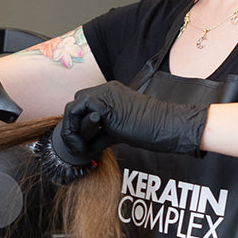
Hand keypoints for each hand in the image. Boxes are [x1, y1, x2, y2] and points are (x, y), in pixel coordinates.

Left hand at [61, 80, 207, 157]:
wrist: (166, 126)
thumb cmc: (150, 131)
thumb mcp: (118, 133)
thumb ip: (100, 135)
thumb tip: (84, 148)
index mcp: (111, 94)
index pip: (84, 105)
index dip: (79, 124)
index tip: (83, 144)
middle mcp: (106, 90)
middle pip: (76, 103)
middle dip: (73, 125)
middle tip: (79, 146)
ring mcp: (104, 94)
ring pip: (73, 107)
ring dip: (72, 129)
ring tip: (80, 147)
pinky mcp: (103, 103)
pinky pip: (76, 111)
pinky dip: (74, 129)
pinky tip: (83, 145)